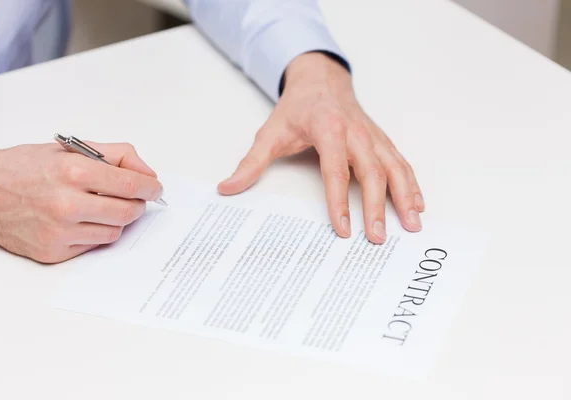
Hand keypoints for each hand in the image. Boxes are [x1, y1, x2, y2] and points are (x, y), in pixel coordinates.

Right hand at [0, 142, 162, 263]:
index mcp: (74, 172)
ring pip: (114, 232)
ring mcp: (60, 232)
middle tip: (134, 198)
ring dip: (117, 220)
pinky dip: (95, 233)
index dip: (150, 187)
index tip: (155, 188)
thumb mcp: (71, 149)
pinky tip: (81, 220)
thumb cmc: (25, 167)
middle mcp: (67, 203)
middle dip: (138, 204)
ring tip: (102, 206)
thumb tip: (147, 173)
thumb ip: (116, 155)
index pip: (132, 184)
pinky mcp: (53, 252)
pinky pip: (93, 245)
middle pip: (129, 212)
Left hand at [218, 52, 423, 243]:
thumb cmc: (297, 109)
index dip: (339, 201)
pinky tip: (417, 205)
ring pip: (394, 167)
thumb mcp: (270, 133)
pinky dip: (411, 184)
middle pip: (371, 171)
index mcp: (328, 129)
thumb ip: (251, 162)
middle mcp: (356, 132)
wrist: (320, 81)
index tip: (343, 229)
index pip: (335, 170)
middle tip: (377, 237)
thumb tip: (227, 188)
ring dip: (405, 197)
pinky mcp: (382, 140)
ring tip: (413, 225)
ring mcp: (373, 136)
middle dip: (377, 206)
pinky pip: (401, 163)